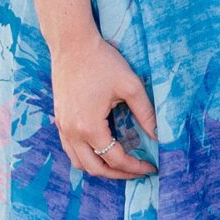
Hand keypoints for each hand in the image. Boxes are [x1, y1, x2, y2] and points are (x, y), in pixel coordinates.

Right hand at [51, 29, 156, 178]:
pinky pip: (70, 150)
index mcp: (89, 127)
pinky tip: (102, 150)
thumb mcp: (130, 86)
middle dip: (119, 174)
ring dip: (101, 168)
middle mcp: (72, 132)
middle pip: (95, 169)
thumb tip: (159, 136)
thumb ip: (146, 113)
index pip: (115, 159)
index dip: (135, 167)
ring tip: (122, 165)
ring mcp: (62, 127)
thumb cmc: (102, 61)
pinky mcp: (59, 120)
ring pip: (79, 163)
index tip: (152, 167)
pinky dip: (87, 157)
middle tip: (139, 171)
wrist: (72, 44)